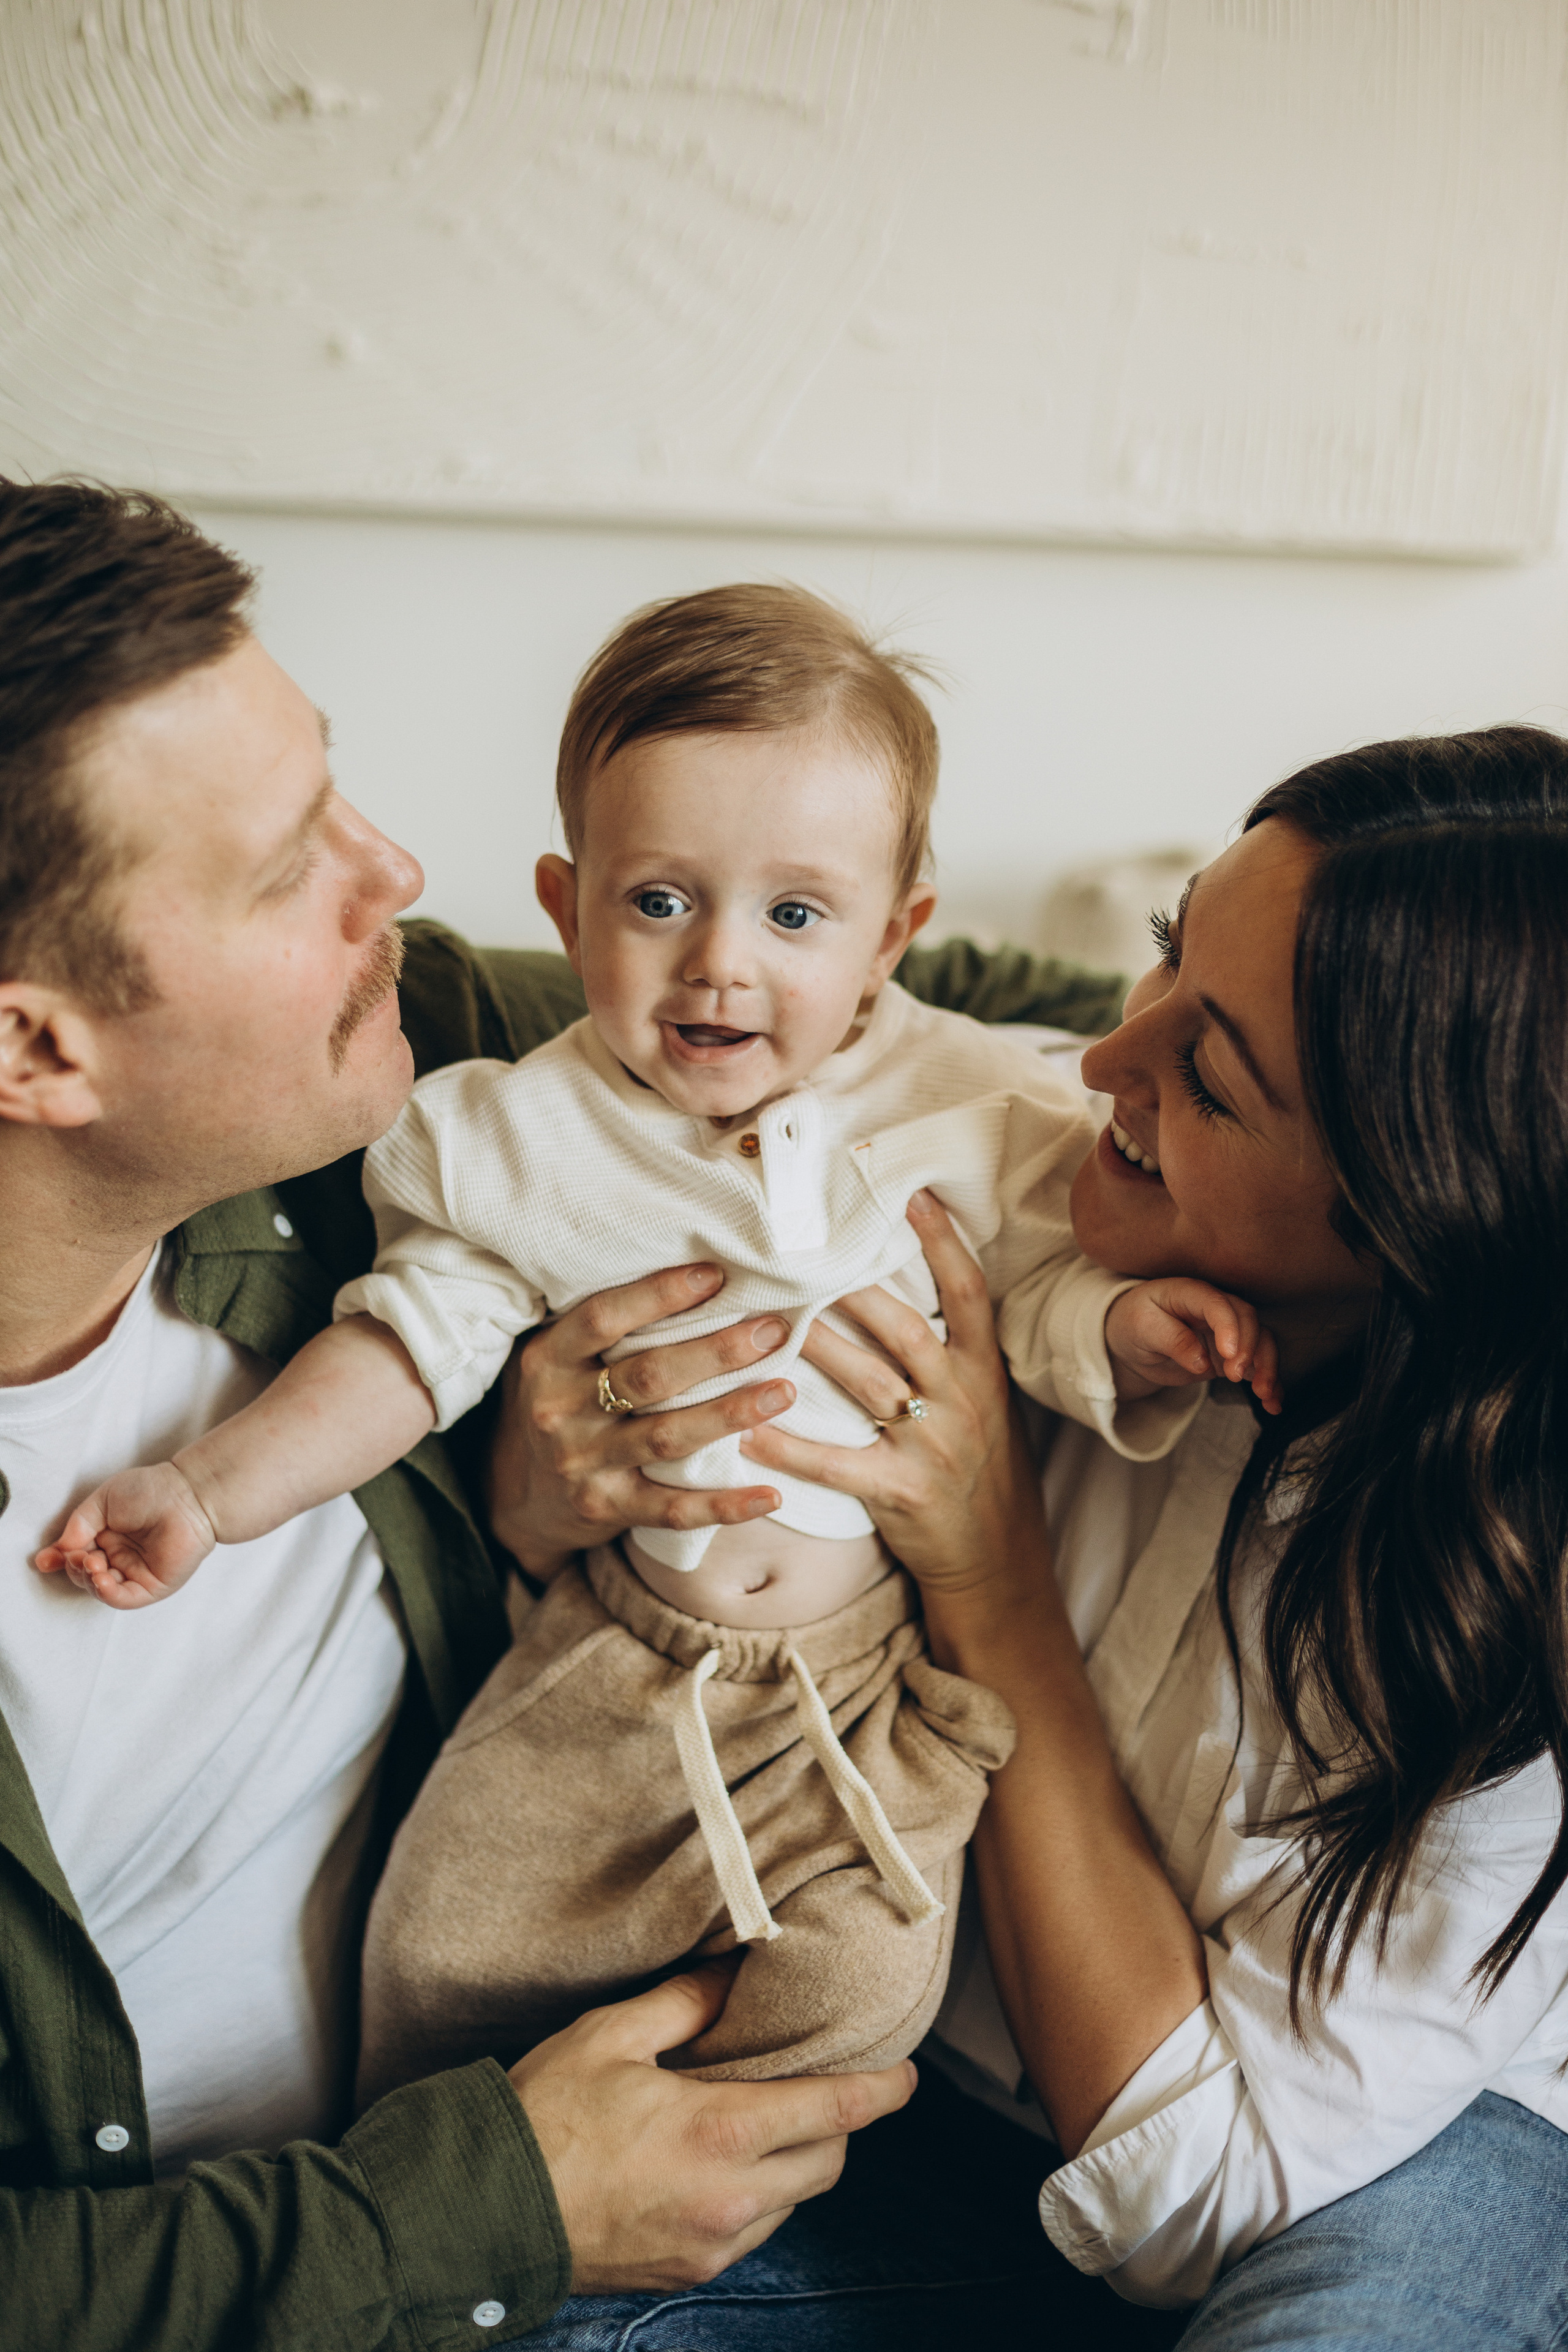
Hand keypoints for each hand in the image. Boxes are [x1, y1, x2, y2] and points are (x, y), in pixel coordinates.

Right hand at [33, 1461, 217, 1607]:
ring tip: (91, 1563)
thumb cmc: (150, 1490)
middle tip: (77, 1555)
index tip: (43, 1560)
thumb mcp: (103, 1501)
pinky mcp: (153, 1586)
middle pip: (85, 1574)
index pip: (76, 1555)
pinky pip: (124, 1599)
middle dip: (74, 1568)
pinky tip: (100, 1580)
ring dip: (89, 1580)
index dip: (58, 1560)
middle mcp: (119, 1557)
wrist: (189, 1495)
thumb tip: (57, 1550)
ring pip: (101, 1588)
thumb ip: (79, 1525)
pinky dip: (108, 1593)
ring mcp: (135, 1573)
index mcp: (106, 1537)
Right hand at [488, 1263, 797, 1576]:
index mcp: (548, 1360)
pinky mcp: (606, 1510)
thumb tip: (695, 1272)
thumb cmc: (559, 1403)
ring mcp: (582, 1464)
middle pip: (648, 1376)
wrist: (515, 1497)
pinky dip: (725, 1505)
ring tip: (785, 1391)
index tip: (718, 1274)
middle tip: (773, 1330)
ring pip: (667, 1437)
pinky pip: (673, 1509)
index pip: (603, 1317)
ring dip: (732, 1415)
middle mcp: (559, 1411)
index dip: (659, 1294)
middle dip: (716, 1352)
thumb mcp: (557, 1357)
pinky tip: (771, 1493)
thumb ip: (605, 1325)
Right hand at [510, 1961, 914, 2292]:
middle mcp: (731, 2198)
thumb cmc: (544, 2116)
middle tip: (826, 2082)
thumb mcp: (612, 2034)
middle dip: (840, 2122)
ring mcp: (712, 2245)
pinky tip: (727, 2161)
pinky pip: (755, 2229)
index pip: (834, 2110)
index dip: (882, 2091)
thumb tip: (736, 1974)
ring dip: (798, 2160)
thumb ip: (686, 2002)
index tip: (907, 2074)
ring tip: (769, 2117)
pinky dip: (761, 2193)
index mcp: (721, 2133)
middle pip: (829, 2161)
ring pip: (795, 2201)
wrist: (485, 2211)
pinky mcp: (689, 2270)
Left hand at [741, 1191, 1039, 1603]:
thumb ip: (949, 1350)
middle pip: (904, 1327)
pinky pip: (837, 1464)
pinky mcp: (902, 1492)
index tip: (910, 1193)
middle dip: (853, 1288)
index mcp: (983, 1371)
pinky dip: (789, 1447)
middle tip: (800, 1251)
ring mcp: (934, 1446)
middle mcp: (963, 1399)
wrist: (996, 1559)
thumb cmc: (979, 1467)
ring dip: (812, 1346)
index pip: (968, 1292)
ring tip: (761, 1315)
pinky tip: (746, 1431)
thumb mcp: (984, 1401)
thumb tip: (896, 1283)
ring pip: (866, 1382)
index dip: (942, 1241)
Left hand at [1105, 1277, 1281, 1414]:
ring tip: (1264, 1394)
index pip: (1217, 1304)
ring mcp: (1228, 1331)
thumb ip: (1171, 1339)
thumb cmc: (1134, 1324)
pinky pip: (1258, 1364)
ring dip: (1267, 1366)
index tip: (1230, 1354)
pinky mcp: (1233, 1354)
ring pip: (1261, 1340)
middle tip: (1236, 1376)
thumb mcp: (1142, 1328)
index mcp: (1191, 1293)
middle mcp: (1216, 1308)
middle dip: (1250, 1348)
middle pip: (1248, 1319)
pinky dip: (1269, 1382)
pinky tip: (1273, 1404)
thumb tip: (1201, 1361)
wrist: (1133, 1338)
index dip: (1228, 1326)